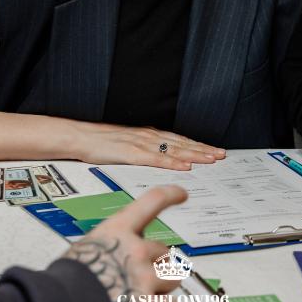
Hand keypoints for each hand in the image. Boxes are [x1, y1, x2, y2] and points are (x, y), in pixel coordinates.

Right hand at [63, 185, 187, 301]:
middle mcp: (135, 249)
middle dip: (155, 263)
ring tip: (144, 293)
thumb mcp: (86, 248)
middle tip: (141, 275)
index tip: (181, 193)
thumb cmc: (66, 281)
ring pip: (172, 276)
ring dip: (162, 285)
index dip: (170, 195)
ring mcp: (144, 277)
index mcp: (117, 230)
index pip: (152, 201)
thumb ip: (109, 246)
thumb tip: (116, 253)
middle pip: (162, 250)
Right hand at [74, 122, 225, 169]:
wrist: (80, 137)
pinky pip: (156, 159)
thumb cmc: (101, 143)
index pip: (179, 140)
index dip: (198, 146)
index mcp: (148, 135)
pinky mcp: (131, 154)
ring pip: (173, 149)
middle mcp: (148, 137)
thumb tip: (161, 159)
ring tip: (211, 159)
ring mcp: (141, 144)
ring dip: (194, 154)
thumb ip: (145, 151)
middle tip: (221, 155)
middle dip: (203, 150)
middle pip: (181, 143)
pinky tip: (184, 166)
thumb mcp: (128, 145)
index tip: (214, 151)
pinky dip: (172, 162)